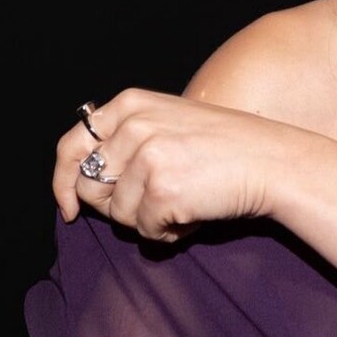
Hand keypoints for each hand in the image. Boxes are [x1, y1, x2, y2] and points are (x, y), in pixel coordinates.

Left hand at [52, 88, 321, 241]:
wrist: (272, 161)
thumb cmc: (225, 147)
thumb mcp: (169, 120)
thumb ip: (127, 137)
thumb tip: (80, 181)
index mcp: (130, 103)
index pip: (71, 146)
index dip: (63, 182)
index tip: (69, 207)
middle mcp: (133, 126)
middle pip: (89, 187)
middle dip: (115, 206)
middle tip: (154, 201)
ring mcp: (146, 158)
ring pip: (116, 215)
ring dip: (146, 220)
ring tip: (183, 202)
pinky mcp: (160, 191)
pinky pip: (144, 231)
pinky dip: (167, 233)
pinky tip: (193, 214)